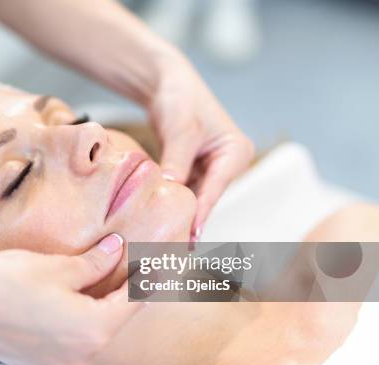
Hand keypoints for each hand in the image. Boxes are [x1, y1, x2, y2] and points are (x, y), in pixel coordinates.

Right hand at [0, 233, 140, 364]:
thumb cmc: (3, 281)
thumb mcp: (56, 266)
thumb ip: (93, 263)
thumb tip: (116, 250)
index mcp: (91, 331)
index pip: (133, 302)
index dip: (150, 278)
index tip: (165, 262)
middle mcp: (79, 355)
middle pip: (113, 318)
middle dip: (124, 290)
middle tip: (134, 262)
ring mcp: (57, 364)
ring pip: (91, 329)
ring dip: (99, 304)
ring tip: (102, 275)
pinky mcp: (36, 363)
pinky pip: (69, 339)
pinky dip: (77, 317)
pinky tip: (69, 295)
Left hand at [148, 52, 254, 238]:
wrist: (167, 84)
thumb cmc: (179, 99)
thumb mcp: (179, 131)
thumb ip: (176, 161)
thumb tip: (172, 189)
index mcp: (236, 152)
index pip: (215, 188)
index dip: (201, 213)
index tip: (191, 237)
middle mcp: (228, 164)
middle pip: (207, 198)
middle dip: (191, 219)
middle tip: (175, 248)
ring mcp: (211, 169)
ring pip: (195, 198)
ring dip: (181, 214)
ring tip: (166, 241)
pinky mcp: (195, 171)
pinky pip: (184, 191)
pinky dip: (173, 202)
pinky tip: (160, 222)